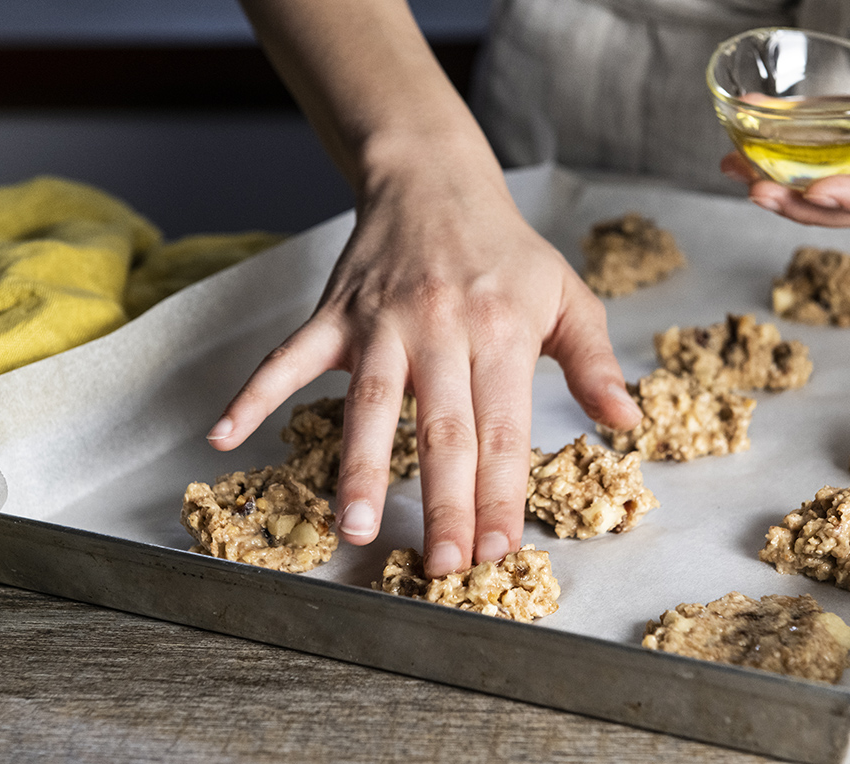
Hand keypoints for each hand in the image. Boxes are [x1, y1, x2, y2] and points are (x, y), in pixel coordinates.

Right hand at [206, 146, 641, 577]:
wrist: (434, 179)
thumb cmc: (505, 250)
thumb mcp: (565, 295)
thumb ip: (594, 361)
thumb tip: (625, 423)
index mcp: (501, 333)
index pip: (503, 430)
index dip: (500, 493)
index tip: (498, 551)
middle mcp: (441, 330)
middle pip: (443, 430)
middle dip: (444, 503)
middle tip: (442, 567)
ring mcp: (381, 323)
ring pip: (369, 404)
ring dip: (361, 467)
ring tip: (355, 527)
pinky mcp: (335, 314)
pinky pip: (287, 357)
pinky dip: (254, 394)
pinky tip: (224, 435)